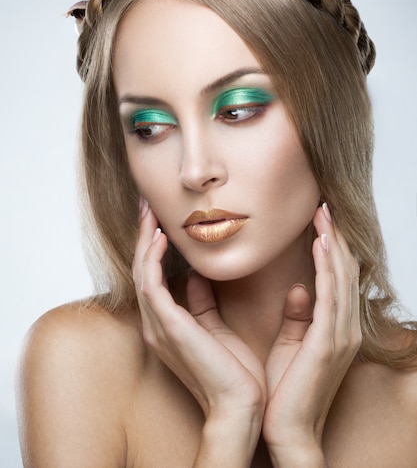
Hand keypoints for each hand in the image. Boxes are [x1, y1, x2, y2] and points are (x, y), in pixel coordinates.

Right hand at [133, 201, 265, 461]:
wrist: (240, 407)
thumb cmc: (233, 373)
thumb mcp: (215, 329)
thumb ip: (202, 303)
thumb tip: (198, 276)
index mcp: (167, 326)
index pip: (152, 278)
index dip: (152, 248)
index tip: (160, 221)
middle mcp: (156, 325)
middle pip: (142, 271)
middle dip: (144, 237)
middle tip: (147, 207)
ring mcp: (159, 327)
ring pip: (142, 274)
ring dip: (145, 241)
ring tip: (150, 213)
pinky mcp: (169, 328)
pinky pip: (152, 286)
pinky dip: (152, 260)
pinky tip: (159, 238)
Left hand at [262, 204, 360, 465]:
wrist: (289, 431)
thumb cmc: (287, 391)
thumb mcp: (293, 346)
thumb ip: (299, 317)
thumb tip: (300, 289)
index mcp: (336, 328)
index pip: (338, 278)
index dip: (332, 248)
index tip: (320, 221)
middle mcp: (345, 328)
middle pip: (345, 272)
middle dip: (335, 237)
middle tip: (324, 208)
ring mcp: (340, 335)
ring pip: (342, 278)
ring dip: (333, 244)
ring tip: (323, 216)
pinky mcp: (328, 342)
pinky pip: (331, 295)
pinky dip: (328, 267)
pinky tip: (322, 244)